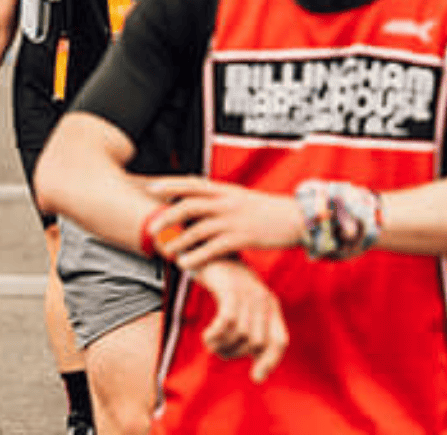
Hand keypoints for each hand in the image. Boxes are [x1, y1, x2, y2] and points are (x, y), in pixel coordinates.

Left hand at [147, 176, 304, 270]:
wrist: (295, 217)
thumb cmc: (267, 210)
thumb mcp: (241, 197)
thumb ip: (220, 197)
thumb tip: (199, 194)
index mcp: (225, 190)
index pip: (192, 183)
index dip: (170, 184)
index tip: (151, 187)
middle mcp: (226, 202)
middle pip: (189, 205)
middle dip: (168, 217)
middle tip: (151, 228)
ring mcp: (233, 219)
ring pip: (197, 228)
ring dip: (178, 240)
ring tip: (165, 251)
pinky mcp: (241, 238)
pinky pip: (212, 248)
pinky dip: (196, 256)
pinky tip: (185, 264)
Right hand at [194, 258, 287, 382]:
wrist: (207, 248)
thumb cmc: (223, 282)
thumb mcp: (242, 303)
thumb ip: (251, 329)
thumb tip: (258, 372)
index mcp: (270, 303)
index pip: (280, 340)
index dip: (270, 362)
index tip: (255, 377)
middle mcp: (263, 298)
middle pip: (257, 343)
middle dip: (236, 354)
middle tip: (218, 350)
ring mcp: (248, 292)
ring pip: (242, 335)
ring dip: (223, 346)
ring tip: (210, 342)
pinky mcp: (230, 289)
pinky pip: (227, 322)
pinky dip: (216, 335)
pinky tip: (207, 336)